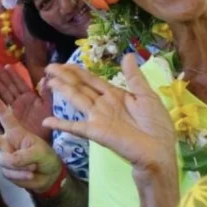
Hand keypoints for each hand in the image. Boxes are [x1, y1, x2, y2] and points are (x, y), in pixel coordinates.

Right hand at [0, 64, 51, 140]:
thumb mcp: (48, 107)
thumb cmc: (47, 123)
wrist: (42, 140)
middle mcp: (20, 101)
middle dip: (3, 77)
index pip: (21, 83)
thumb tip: (46, 78)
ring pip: (4, 94)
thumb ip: (46, 93)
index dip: (14, 75)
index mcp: (30, 97)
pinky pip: (1, 105)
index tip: (7, 66)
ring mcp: (14, 108)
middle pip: (10, 86)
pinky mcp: (9, 116)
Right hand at [0, 91, 61, 193]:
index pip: (6, 117)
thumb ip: (22, 155)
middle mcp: (7, 143)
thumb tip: (7, 161)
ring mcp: (5, 157)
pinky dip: (21, 175)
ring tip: (33, 167)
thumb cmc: (46, 157)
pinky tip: (29, 175)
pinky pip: (9, 173)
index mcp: (16, 132)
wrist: (50, 176)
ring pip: (6, 161)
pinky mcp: (6, 171)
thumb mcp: (39, 152)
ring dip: (22, 166)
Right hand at [43, 54, 176, 177]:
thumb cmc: (156, 125)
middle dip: (65, 77)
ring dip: (62, 90)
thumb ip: (134, 77)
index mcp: (115, 95)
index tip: (63, 63)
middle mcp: (103, 105)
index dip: (77, 71)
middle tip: (49, 67)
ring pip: (76, 100)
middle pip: (80, 87)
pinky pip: (75, 127)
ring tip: (47, 82)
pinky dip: (61, 124)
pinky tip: (47, 121)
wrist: (159, 151)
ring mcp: (98, 118)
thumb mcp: (147, 96)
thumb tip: (127, 55)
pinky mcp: (96, 132)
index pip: (92, 80)